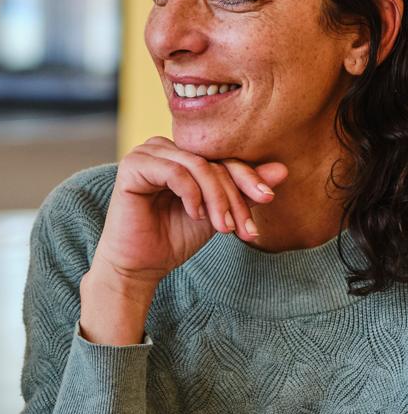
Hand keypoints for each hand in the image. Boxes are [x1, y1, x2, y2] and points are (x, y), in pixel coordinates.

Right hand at [80, 139, 287, 344]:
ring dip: (217, 198)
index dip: (248, 177)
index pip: (223, 156)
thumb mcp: (218, 213)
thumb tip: (282, 169)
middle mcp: (164, 148)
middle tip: (245, 228)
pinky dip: (192, 195)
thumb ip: (244, 191)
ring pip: (198, 165)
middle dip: (234, 196)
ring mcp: (146, 154)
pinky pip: (175, 172)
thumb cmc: (175, 237)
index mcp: (182, 154)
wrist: (142, 265)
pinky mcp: (132, 166)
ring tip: (223, 228)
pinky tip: (196, 215)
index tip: (269, 199)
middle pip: (213, 160)